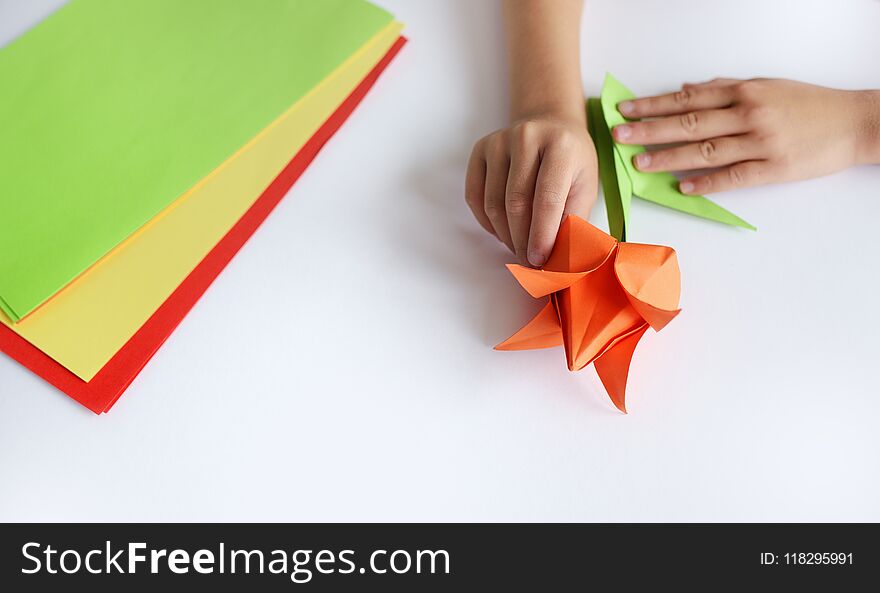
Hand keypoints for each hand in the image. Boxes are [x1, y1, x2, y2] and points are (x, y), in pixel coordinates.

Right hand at [465, 115, 597, 266]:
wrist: (549, 124)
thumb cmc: (571, 160)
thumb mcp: (586, 185)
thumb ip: (573, 219)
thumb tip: (559, 258)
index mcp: (561, 145)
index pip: (547, 198)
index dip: (542, 234)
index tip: (539, 260)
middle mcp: (527, 137)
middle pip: (516, 202)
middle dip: (521, 240)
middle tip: (529, 262)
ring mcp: (499, 141)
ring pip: (493, 203)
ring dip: (505, 235)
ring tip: (518, 247)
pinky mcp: (480, 150)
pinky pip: (475, 197)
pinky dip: (487, 222)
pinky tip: (502, 231)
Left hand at [611, 78, 879, 193]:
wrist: (854, 122)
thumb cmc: (808, 104)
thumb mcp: (766, 85)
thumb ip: (725, 88)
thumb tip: (686, 89)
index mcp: (744, 93)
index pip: (688, 100)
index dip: (654, 105)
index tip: (627, 109)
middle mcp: (748, 115)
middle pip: (690, 123)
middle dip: (651, 130)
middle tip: (620, 135)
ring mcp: (760, 143)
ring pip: (706, 151)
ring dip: (669, 157)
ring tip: (640, 163)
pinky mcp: (774, 168)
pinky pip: (734, 176)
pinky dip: (707, 182)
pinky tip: (683, 186)